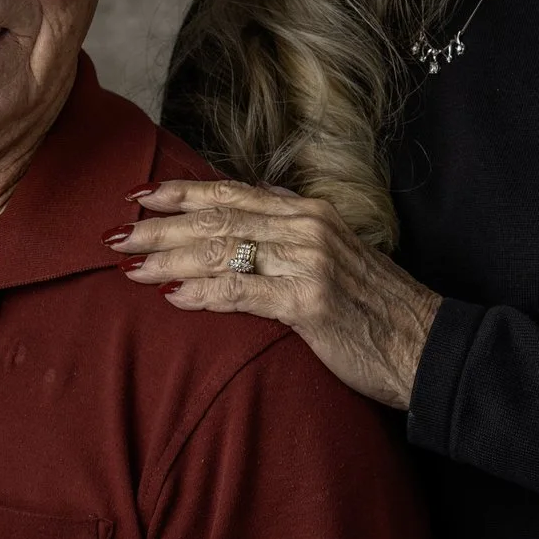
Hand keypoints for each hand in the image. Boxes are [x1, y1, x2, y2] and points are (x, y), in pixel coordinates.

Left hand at [114, 180, 442, 409]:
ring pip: (222, 251)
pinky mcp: (307, 303)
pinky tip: (172, 296)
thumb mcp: (337, 253)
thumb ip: (294, 231)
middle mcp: (306, 229)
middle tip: (114, 235)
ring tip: (129, 267)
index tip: (139, 196)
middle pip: (217, 219)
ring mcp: (307, 263)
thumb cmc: (376, 307)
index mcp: (310, 213)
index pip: (233, 193)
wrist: (424, 345)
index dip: (182, 192)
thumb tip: (253, 211)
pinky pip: (241, 291)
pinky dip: (202, 292)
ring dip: (169, 259)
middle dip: (160, 227)